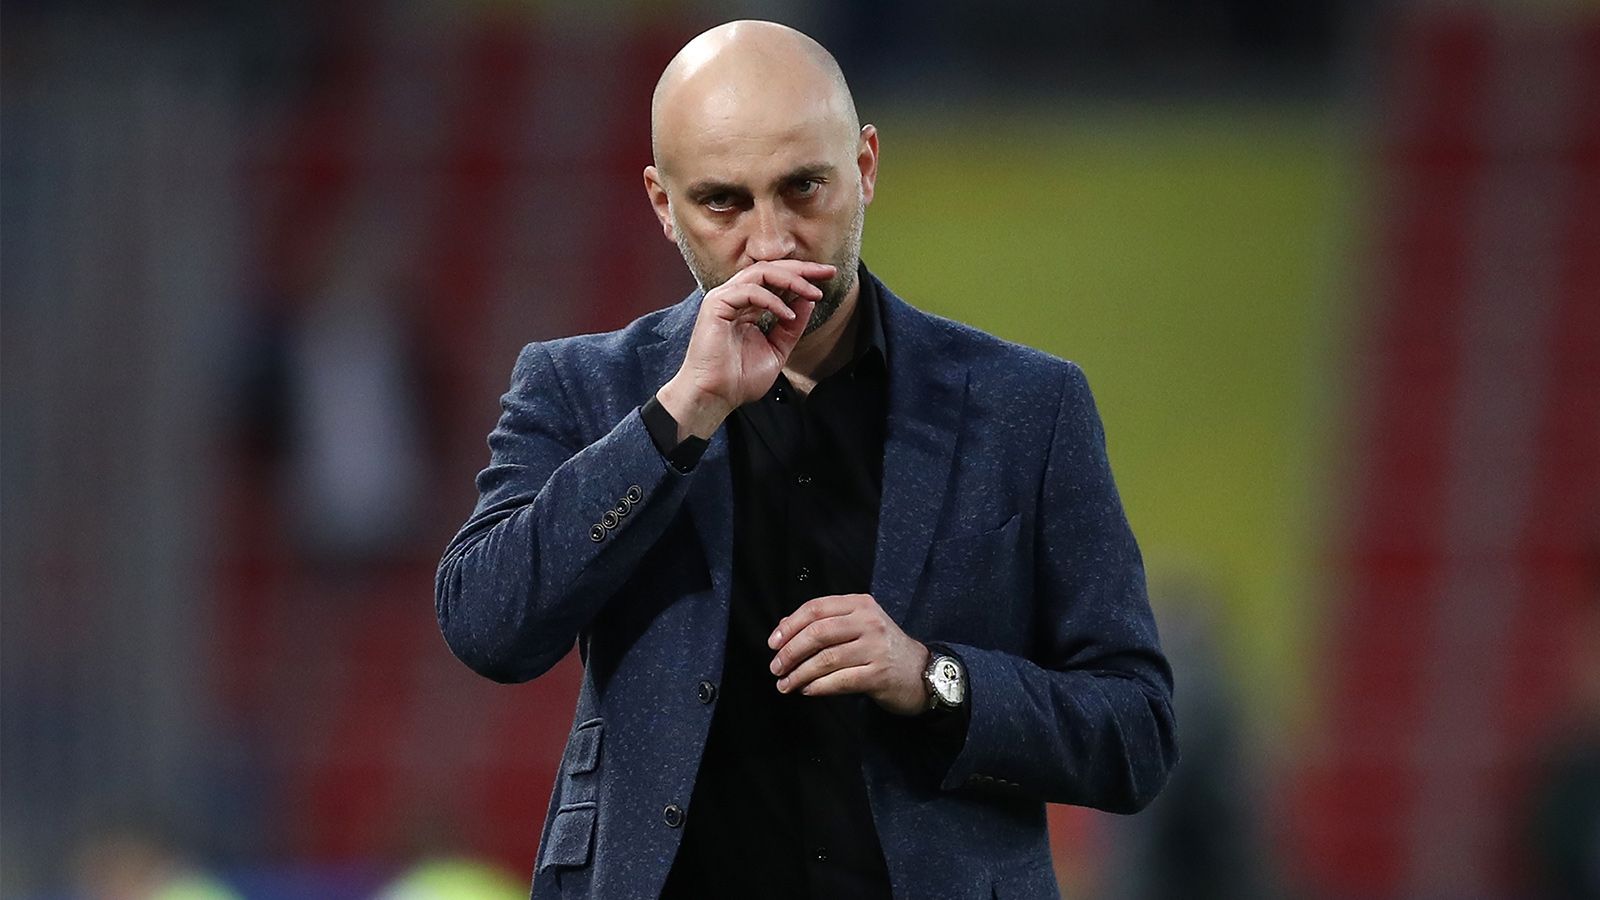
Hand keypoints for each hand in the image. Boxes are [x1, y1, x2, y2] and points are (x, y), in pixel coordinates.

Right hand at [657, 260, 832, 439]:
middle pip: (771, 269)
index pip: (776, 280)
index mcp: (748, 306)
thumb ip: (791, 326)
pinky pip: (749, 291)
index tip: (828, 277)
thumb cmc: (739, 379)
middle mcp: (735, 297)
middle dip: (802, 269)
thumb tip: (809, 301)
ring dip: (791, 279)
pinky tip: (788, 314)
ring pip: (760, 272)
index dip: (803, 275)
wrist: (716, 396)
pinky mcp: (716, 305)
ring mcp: (724, 298)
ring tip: (812, 293)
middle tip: (827, 272)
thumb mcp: (777, 350)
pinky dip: (772, 300)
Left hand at [767, 593, 931, 716]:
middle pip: (818, 633)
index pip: (816, 609)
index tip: (772, 643)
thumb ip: (825, 623)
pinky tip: (807, 690)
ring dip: (799, 674)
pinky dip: (818, 686)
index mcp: (860, 605)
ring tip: (785, 684)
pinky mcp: (879, 674)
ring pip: (826, 659)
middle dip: (790, 652)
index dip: (789, 626)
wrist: (922, 672)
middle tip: (775, 667)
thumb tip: (784, 627)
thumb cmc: (883, 648)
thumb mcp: (859, 626)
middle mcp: (869, 622)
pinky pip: (840, 680)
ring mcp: (876, 648)